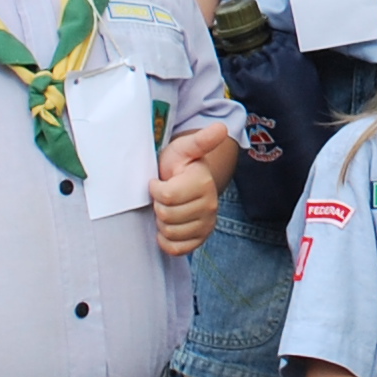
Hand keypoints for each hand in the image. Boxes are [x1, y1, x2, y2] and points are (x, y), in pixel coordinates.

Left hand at [149, 124, 234, 254]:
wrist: (187, 182)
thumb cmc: (180, 165)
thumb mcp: (185, 149)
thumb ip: (201, 140)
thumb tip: (221, 127)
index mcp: (203, 183)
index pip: (167, 196)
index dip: (155, 189)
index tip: (158, 181)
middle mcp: (210, 206)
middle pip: (166, 215)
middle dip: (158, 206)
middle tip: (163, 196)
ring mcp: (206, 224)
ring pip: (170, 233)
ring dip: (162, 222)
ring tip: (167, 209)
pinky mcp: (200, 239)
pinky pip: (176, 249)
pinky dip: (167, 240)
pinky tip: (167, 227)